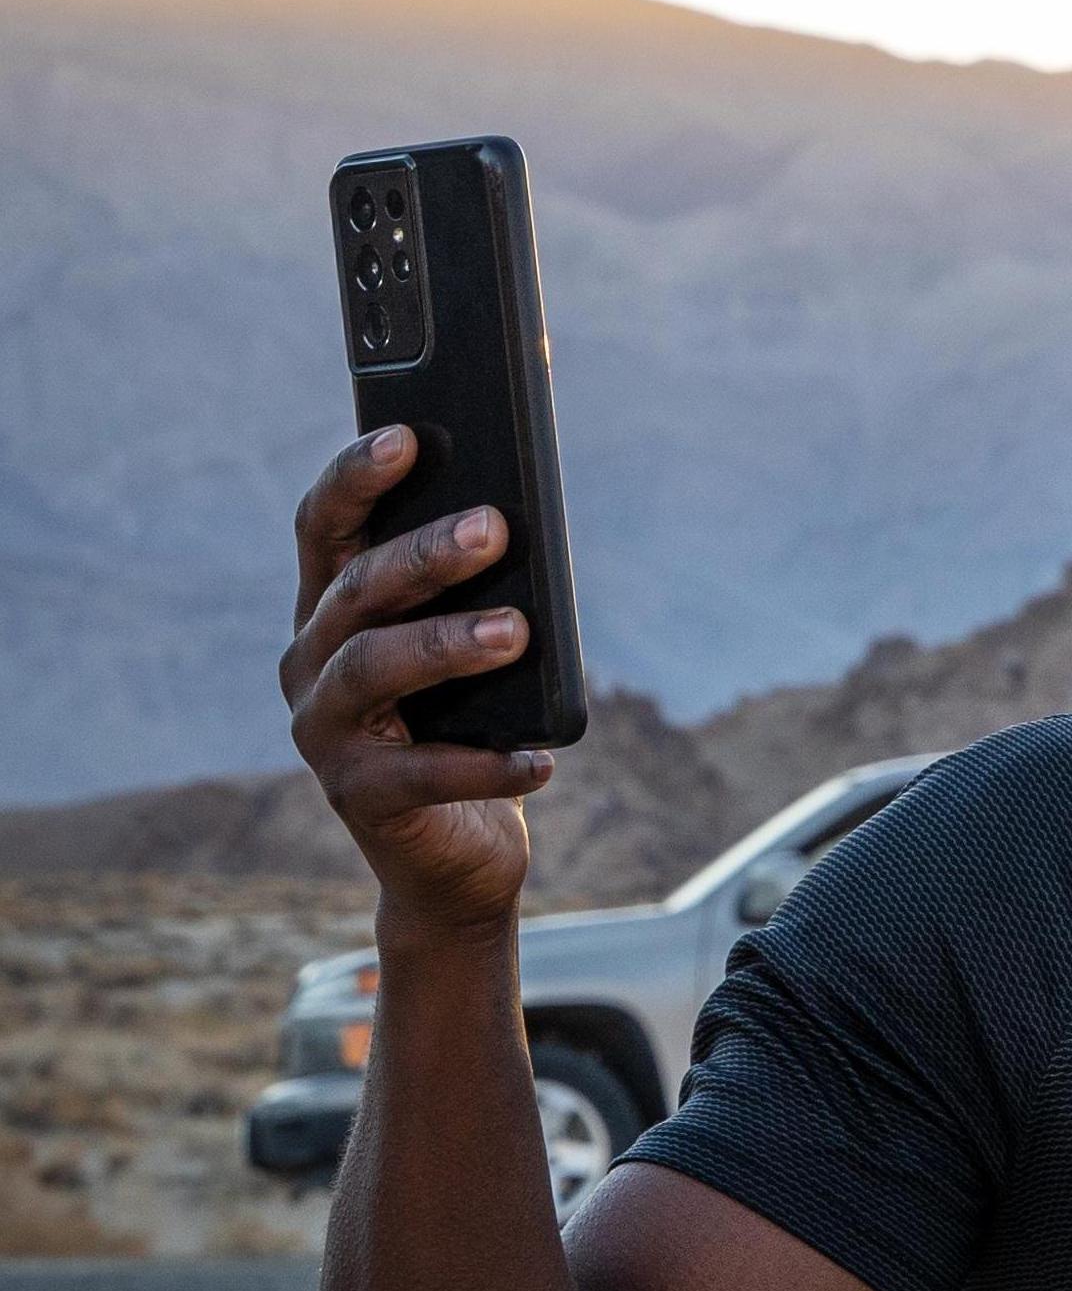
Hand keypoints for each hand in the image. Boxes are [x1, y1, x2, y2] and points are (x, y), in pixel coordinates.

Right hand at [281, 427, 546, 934]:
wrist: (458, 854)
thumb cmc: (472, 725)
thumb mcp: (473, 652)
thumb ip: (477, 592)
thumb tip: (520, 519)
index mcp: (332, 612)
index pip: (326, 528)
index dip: (356, 478)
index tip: (407, 435)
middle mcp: (311, 664)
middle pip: (357, 590)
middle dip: (424, 554)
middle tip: (495, 526)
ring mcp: (325, 733)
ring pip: (375, 668)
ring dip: (447, 643)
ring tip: (517, 630)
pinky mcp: (360, 798)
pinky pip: (425, 773)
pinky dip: (489, 764)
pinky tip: (542, 758)